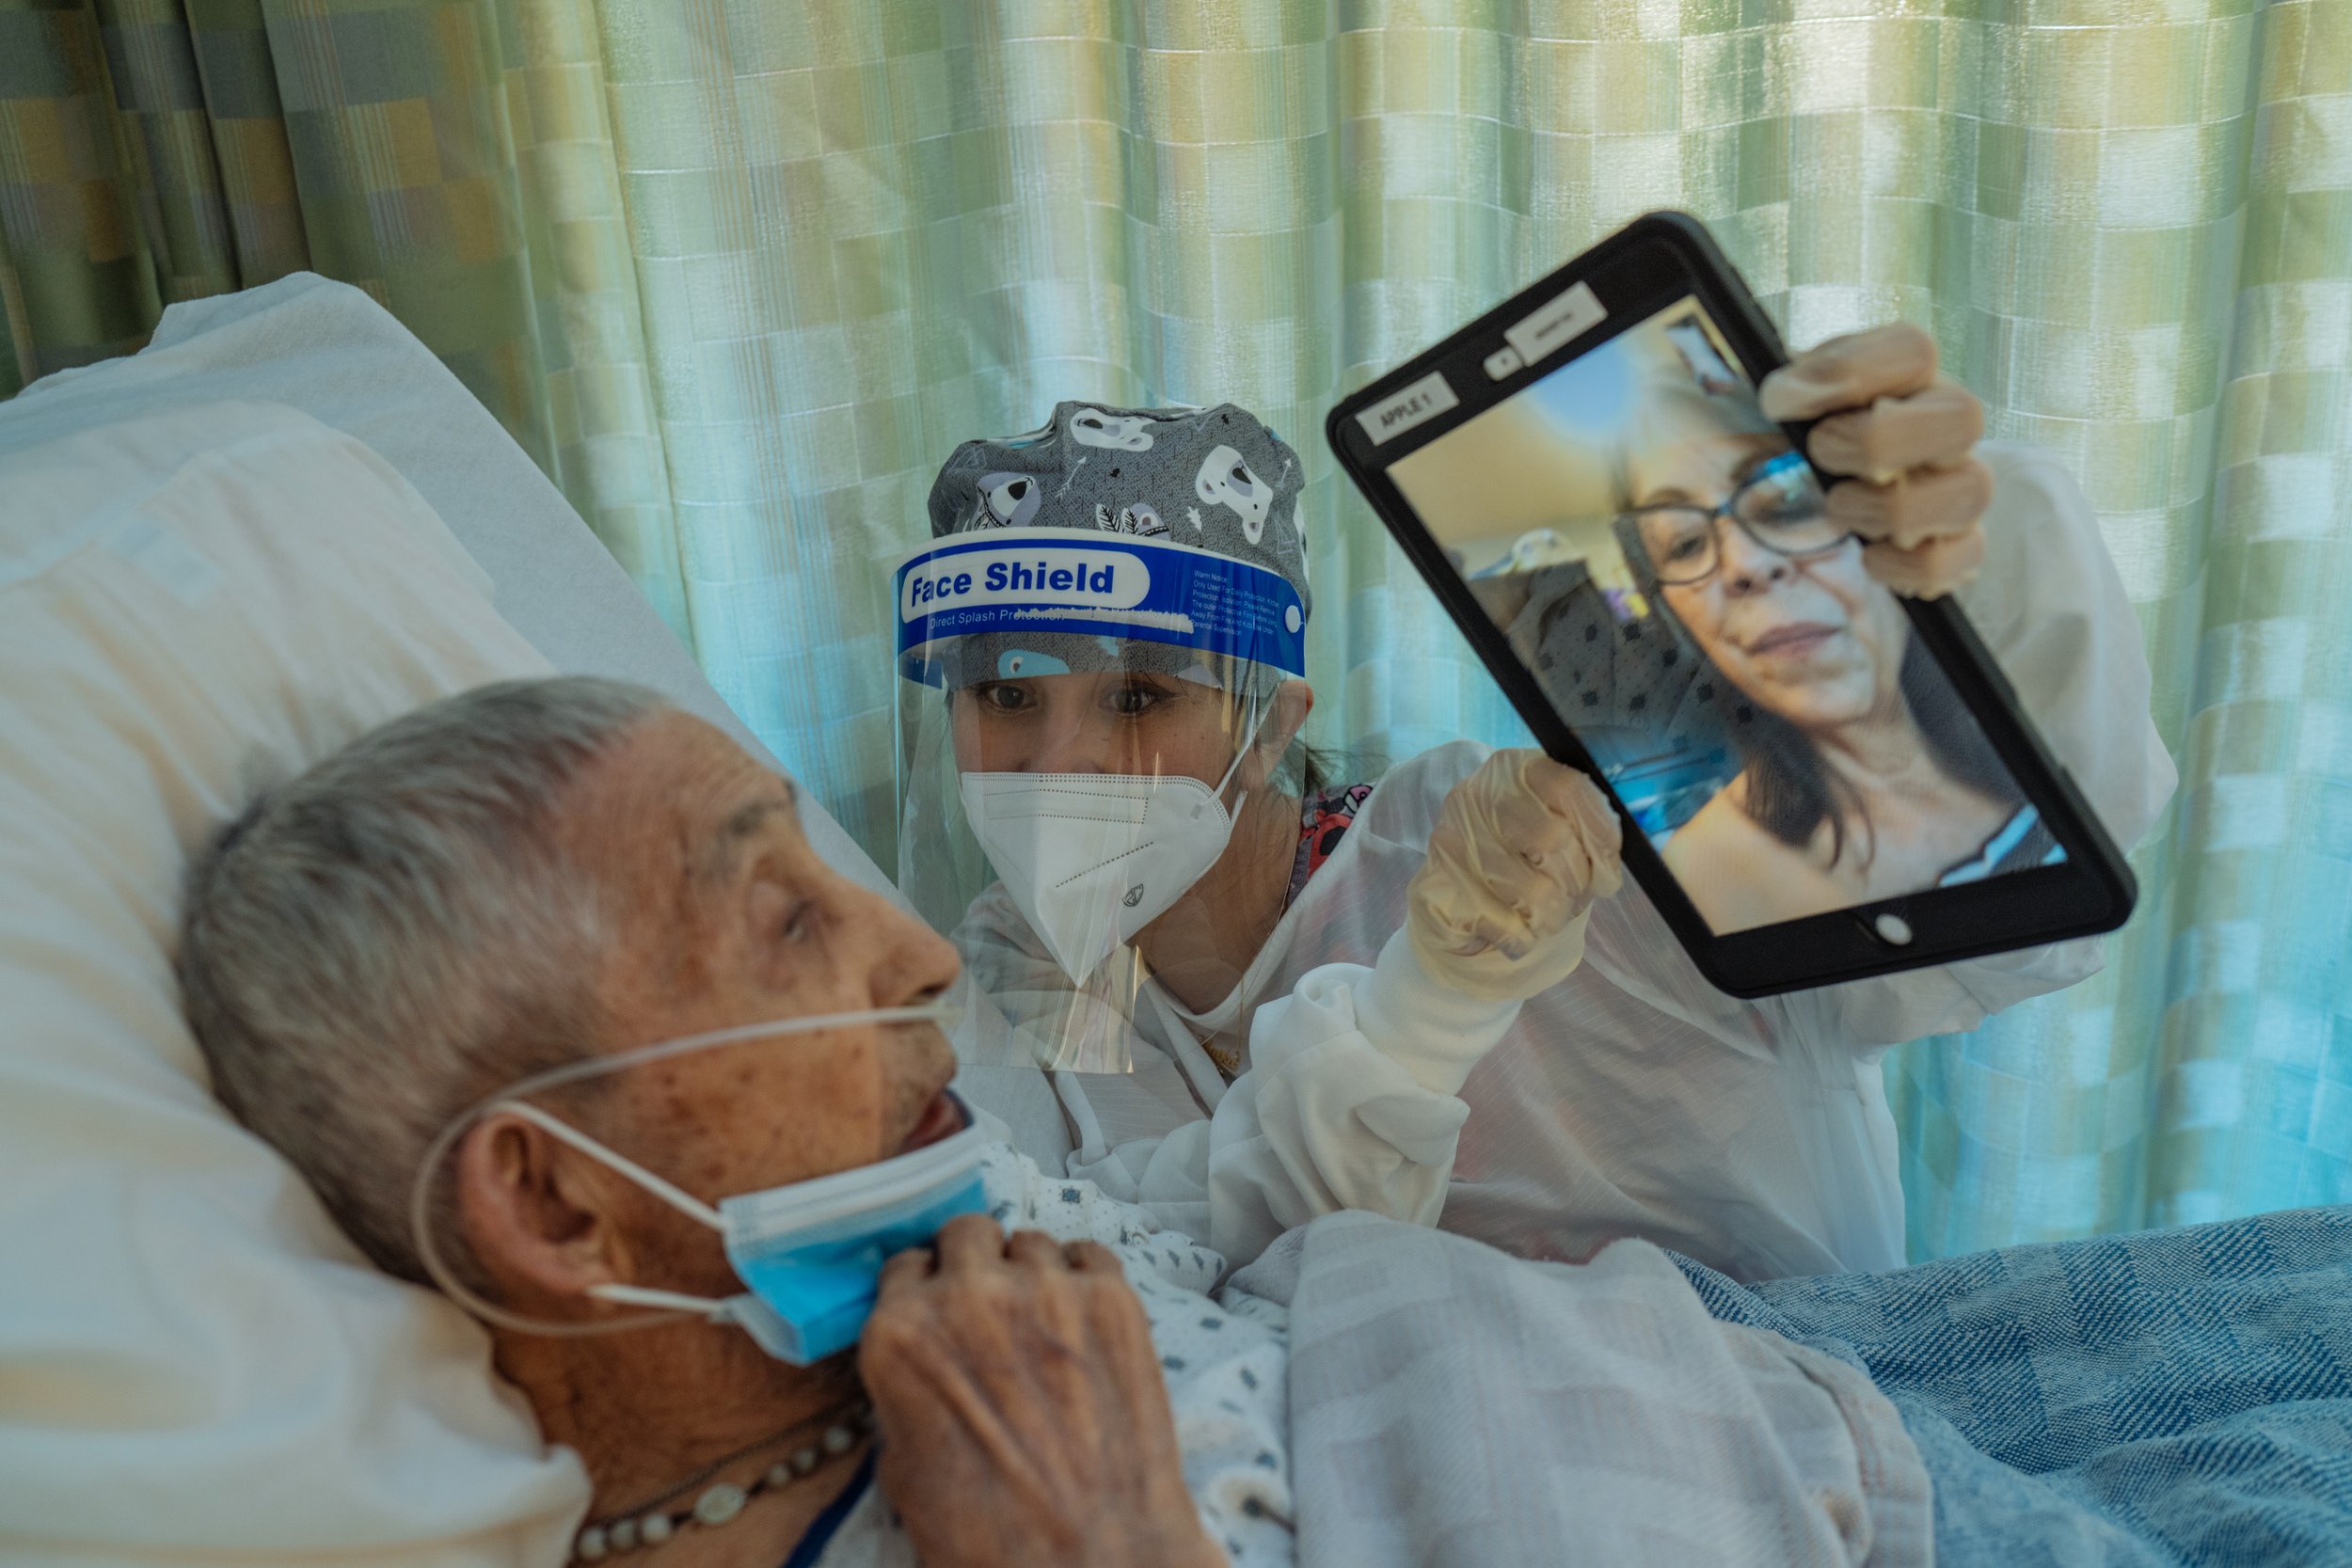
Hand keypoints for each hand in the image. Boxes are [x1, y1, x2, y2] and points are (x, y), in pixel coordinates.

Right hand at [859, 1215, 1221, 1567]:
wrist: (1092, 1556)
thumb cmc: (989, 1533)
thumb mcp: (905, 1468)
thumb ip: (906, 1391)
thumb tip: (924, 1365)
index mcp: (900, 1336)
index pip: (903, 1266)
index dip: (924, 1287)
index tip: (939, 1302)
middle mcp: (967, 1295)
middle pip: (965, 1232)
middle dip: (973, 1262)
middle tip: (991, 1302)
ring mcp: (1045, 1288)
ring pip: (1029, 1240)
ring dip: (1030, 1272)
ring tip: (1045, 1319)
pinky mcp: (1112, 1296)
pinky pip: (1090, 1252)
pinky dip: (1084, 1276)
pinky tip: (1085, 1318)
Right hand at [1407, 749, 1622, 1002]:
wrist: (1461, 916)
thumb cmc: (1525, 871)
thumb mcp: (1564, 839)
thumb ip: (1591, 833)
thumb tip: (1631, 853)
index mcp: (1513, 770)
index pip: (1571, 788)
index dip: (1601, 836)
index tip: (1608, 872)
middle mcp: (1474, 796)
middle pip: (1553, 841)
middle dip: (1576, 885)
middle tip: (1570, 899)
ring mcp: (1448, 841)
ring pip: (1535, 892)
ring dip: (1552, 918)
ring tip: (1542, 917)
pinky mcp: (1432, 890)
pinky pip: (1507, 928)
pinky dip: (1522, 941)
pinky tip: (1510, 932)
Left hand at [1760, 322, 1993, 598]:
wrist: (1835, 485)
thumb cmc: (1817, 429)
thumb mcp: (1798, 395)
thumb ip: (1793, 387)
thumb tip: (1786, 398)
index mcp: (1910, 374)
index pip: (1914, 352)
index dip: (1845, 375)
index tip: (1780, 401)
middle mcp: (1949, 421)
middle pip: (1964, 417)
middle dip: (1878, 443)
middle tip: (1821, 453)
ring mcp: (1962, 482)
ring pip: (1970, 491)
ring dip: (1887, 508)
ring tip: (1840, 507)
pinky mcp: (1960, 541)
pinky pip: (1957, 558)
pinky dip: (1905, 565)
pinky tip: (1870, 554)